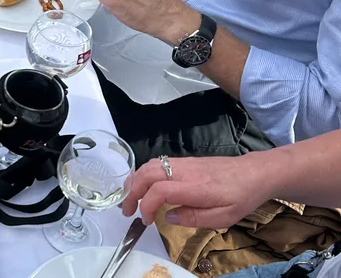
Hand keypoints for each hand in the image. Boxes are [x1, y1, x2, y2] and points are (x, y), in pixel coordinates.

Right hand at [122, 154, 272, 227]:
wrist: (254, 173)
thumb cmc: (241, 197)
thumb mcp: (223, 218)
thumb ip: (193, 218)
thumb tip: (167, 217)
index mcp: (195, 188)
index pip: (159, 191)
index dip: (146, 205)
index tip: (146, 220)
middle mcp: (184, 171)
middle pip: (147, 173)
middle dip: (131, 191)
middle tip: (127, 210)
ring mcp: (183, 163)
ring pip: (149, 165)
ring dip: (134, 181)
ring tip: (130, 198)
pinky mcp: (183, 161)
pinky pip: (156, 163)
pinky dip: (143, 174)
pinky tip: (143, 186)